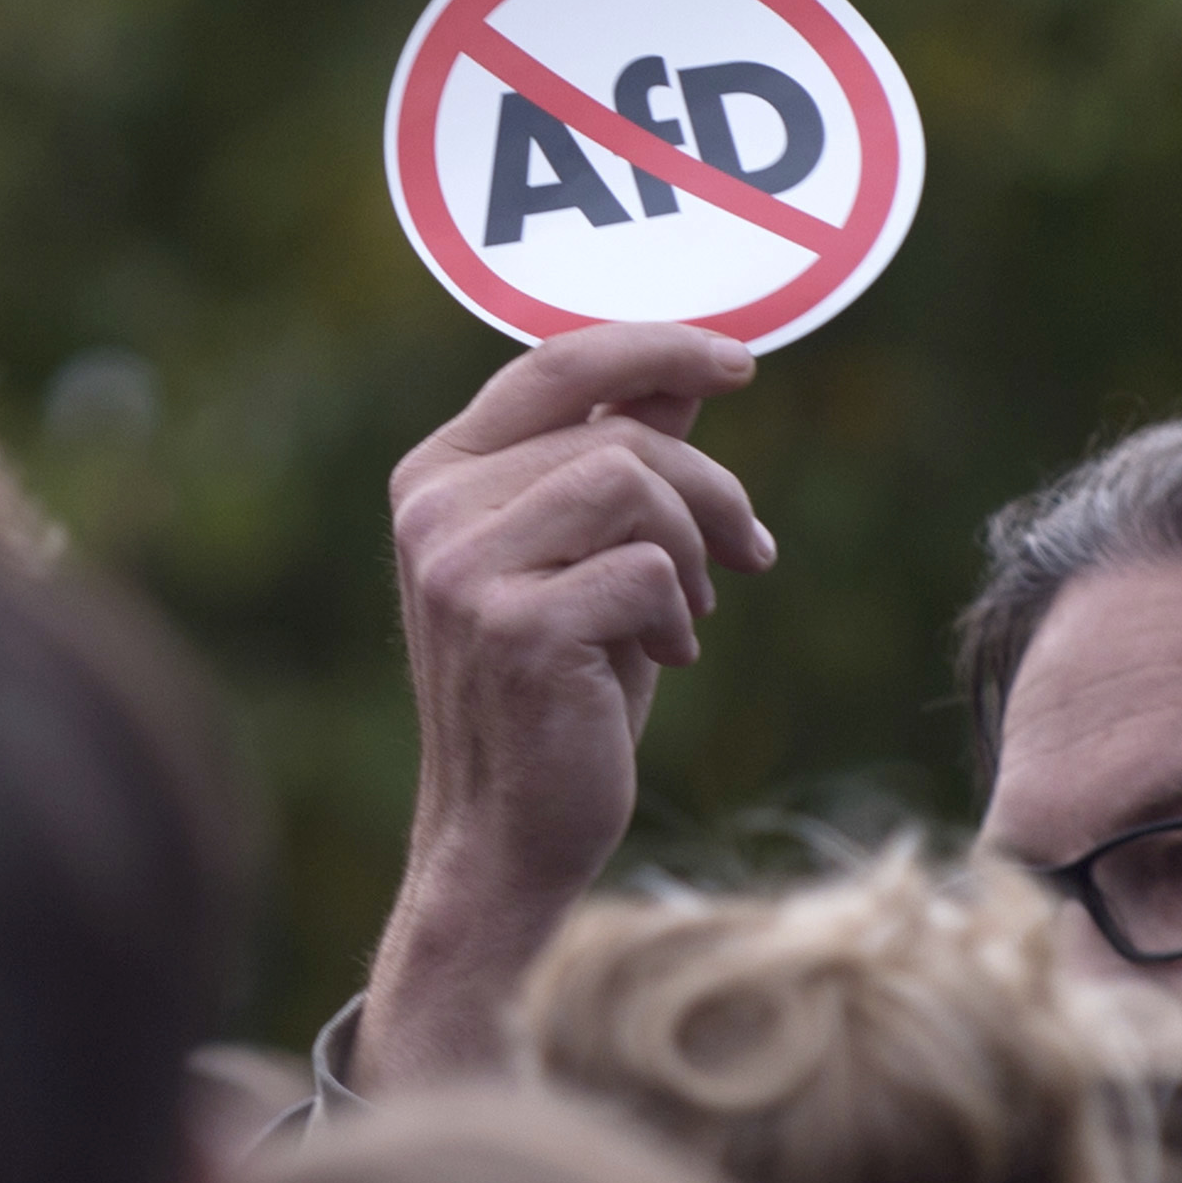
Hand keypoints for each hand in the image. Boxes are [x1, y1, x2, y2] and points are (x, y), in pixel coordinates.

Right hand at [355, 325, 772, 1090]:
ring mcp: (461, 566)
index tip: (740, 362)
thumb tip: (685, 368)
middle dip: (709, 489)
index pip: (553, 364)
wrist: (508, 836)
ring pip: (635, 483)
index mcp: (436, 476)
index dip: (655, 346)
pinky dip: (679, 613)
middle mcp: (433, 509)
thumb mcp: (592, 556)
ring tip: (691, 612)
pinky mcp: (511, 624)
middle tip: (748, 553)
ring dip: (694, 550)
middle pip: (619, 432)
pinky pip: (648, 568)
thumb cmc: (557, 694)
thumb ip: (619, 457)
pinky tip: (665, 658)